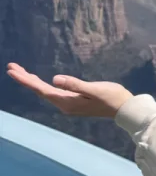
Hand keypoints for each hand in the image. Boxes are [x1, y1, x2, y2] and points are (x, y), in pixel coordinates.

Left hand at [6, 62, 132, 118]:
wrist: (125, 108)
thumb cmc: (112, 97)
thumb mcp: (94, 89)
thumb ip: (74, 84)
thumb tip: (55, 79)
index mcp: (67, 102)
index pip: (41, 89)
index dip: (25, 80)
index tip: (12, 70)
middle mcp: (65, 105)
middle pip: (40, 90)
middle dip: (25, 79)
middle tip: (11, 67)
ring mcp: (69, 104)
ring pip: (45, 91)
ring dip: (32, 81)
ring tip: (20, 72)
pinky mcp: (74, 102)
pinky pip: (53, 93)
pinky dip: (42, 85)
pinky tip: (39, 81)